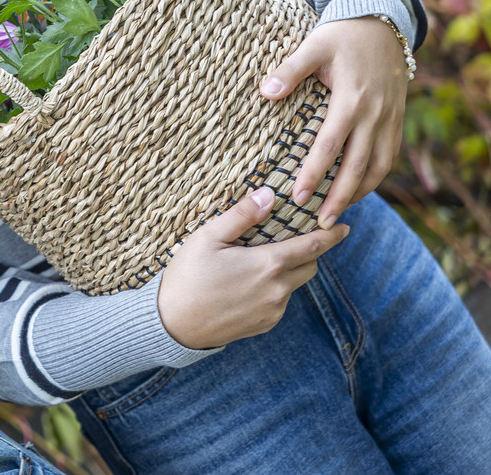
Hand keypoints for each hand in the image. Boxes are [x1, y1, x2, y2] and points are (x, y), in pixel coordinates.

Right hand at [157, 187, 349, 349]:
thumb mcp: (208, 237)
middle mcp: (278, 290)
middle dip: (309, 252)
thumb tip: (269, 194)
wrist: (173, 324)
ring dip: (288, 271)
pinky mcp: (265, 325)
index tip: (345, 226)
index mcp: (268, 264)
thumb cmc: (187, 275)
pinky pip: (280, 302)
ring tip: (262, 260)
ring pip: (294, 285)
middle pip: (310, 266)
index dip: (332, 235)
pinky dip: (274, 289)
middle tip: (294, 239)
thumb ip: (242, 215)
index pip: (313, 246)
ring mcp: (273, 310)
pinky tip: (247, 283)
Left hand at [259, 16, 409, 226]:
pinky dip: (374, 178)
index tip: (297, 197)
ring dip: (359, 193)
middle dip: (339, 197)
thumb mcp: (313, 46)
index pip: (329, 146)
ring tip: (336, 214)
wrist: (382, 25)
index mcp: (350, 100)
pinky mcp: (396, 121)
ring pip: (378, 167)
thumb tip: (265, 92)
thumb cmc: (341, 35)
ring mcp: (388, 120)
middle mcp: (374, 115)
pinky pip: (388, 157)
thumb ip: (289, 70)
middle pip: (357, 167)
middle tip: (320, 223)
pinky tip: (358, 190)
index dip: (314, 173)